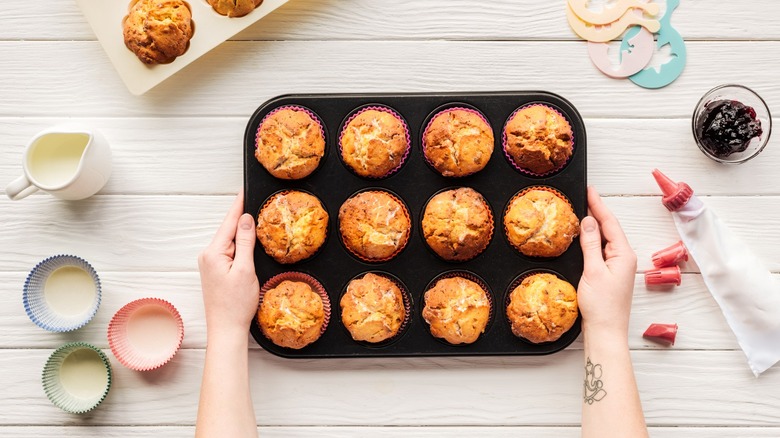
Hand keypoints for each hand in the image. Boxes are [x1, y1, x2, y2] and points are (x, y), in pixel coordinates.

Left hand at [198, 192, 259, 335]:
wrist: (226, 329)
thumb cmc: (236, 304)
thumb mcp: (245, 270)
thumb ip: (245, 242)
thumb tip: (246, 219)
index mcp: (213, 252)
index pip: (229, 222)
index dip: (239, 204)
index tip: (244, 189)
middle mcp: (208, 255)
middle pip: (229, 229)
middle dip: (243, 217)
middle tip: (257, 202)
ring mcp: (210, 263)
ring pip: (230, 241)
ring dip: (242, 232)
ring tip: (256, 218)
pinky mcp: (215, 271)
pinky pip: (229, 251)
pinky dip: (239, 245)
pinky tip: (249, 242)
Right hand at [577, 186, 636, 340]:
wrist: (605, 332)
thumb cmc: (602, 306)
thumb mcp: (592, 271)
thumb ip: (591, 244)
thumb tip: (588, 221)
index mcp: (623, 254)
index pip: (610, 223)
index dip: (598, 204)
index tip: (589, 190)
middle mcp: (624, 258)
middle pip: (609, 228)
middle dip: (596, 211)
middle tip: (583, 196)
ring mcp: (618, 267)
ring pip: (605, 239)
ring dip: (594, 225)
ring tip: (581, 210)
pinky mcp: (610, 274)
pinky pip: (601, 250)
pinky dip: (592, 240)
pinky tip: (583, 237)